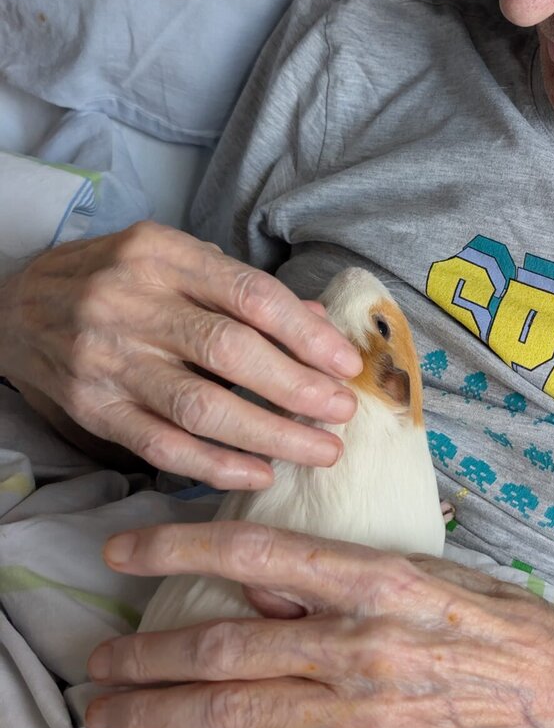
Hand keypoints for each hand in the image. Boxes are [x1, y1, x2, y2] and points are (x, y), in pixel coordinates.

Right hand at [2, 222, 362, 488]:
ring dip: (271, 434)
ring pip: (201, 407)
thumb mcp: (177, 262)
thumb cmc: (118, 281)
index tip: (347, 365)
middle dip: (298, 388)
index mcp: (162, 255)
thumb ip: (245, 291)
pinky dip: (217, 465)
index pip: (250, 295)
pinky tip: (260, 473)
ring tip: (319, 450)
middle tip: (343, 413)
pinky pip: (163, 446)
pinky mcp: (93, 408)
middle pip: (231, 352)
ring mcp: (107, 359)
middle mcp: (130, 302)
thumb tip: (322, 325)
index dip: (306, 334)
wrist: (16, 308)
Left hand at [83, 521, 553, 727]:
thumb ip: (339, 576)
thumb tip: (252, 574)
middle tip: (94, 660)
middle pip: (224, 646)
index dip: (178, 548)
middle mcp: (362, 644)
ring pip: (229, 710)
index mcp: (380, 579)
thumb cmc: (501, 621)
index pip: (256, 551)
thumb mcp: (426, 571)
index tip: (122, 547)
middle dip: (146, 655)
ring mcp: (360, 711)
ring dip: (154, 712)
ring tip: (105, 710)